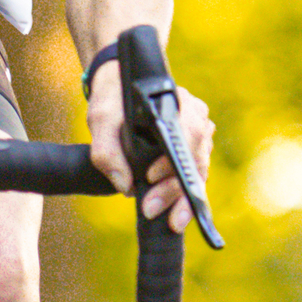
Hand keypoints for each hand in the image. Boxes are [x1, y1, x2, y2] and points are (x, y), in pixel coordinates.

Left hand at [87, 61, 213, 231]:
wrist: (120, 88)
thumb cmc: (114, 101)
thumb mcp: (101, 120)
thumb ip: (107, 151)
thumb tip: (125, 186)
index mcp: (178, 103)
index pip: (188, 135)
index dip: (173, 162)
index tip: (149, 177)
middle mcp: (196, 118)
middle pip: (195, 160)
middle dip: (173, 191)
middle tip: (149, 210)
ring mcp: (199, 135)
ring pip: (197, 173)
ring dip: (179, 198)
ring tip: (156, 213)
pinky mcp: (195, 150)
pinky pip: (194, 177)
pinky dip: (182, 197)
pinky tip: (169, 213)